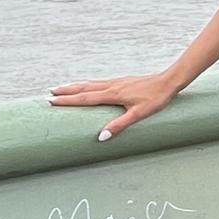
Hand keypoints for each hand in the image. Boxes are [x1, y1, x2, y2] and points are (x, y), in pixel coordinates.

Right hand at [47, 72, 179, 141]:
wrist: (169, 81)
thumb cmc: (156, 98)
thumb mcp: (139, 114)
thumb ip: (120, 125)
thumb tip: (100, 137)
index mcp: (113, 94)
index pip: (85, 98)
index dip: (68, 101)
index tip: (50, 101)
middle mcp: (113, 86)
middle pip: (85, 88)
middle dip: (67, 91)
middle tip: (49, 92)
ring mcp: (118, 82)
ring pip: (92, 83)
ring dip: (76, 86)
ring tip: (63, 88)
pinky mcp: (124, 81)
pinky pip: (101, 82)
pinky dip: (89, 84)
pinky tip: (90, 86)